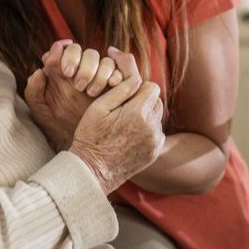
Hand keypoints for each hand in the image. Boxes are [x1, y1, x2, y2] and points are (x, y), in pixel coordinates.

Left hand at [24, 41, 123, 148]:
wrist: (80, 145)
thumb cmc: (58, 127)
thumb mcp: (42, 112)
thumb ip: (33, 92)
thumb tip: (39, 71)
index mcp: (61, 72)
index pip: (62, 50)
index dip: (64, 54)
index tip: (65, 71)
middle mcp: (80, 69)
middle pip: (83, 50)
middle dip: (82, 63)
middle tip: (78, 84)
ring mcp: (99, 75)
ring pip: (102, 59)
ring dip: (98, 72)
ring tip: (92, 92)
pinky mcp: (115, 83)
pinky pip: (118, 70)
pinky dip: (115, 75)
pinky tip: (111, 85)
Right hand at [67, 48, 165, 194]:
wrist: (92, 171)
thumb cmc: (91, 136)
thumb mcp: (99, 107)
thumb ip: (121, 89)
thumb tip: (135, 77)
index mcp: (138, 112)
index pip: (152, 87)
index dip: (139, 87)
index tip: (126, 93)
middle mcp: (151, 126)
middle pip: (156, 101)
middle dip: (143, 100)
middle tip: (124, 107)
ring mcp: (154, 141)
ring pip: (157, 117)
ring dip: (146, 115)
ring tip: (125, 122)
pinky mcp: (154, 152)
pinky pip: (157, 133)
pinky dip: (147, 130)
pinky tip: (129, 135)